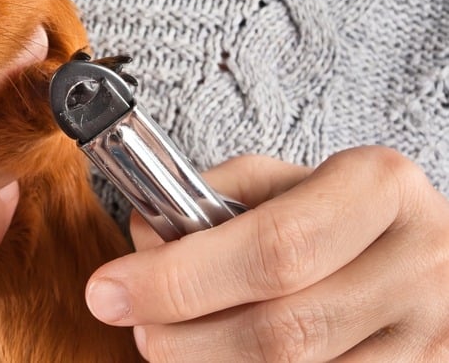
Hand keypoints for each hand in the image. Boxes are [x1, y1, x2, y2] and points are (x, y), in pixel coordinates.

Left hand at [85, 147, 448, 360]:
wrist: (442, 260)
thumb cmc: (354, 215)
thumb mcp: (296, 181)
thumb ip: (219, 198)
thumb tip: (145, 237)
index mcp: (380, 192)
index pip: (273, 246)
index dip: (181, 277)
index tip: (110, 289)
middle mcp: (418, 266)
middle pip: (281, 330)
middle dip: (183, 338)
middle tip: (135, 327)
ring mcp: (432, 339)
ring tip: (173, 344)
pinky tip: (220, 360)